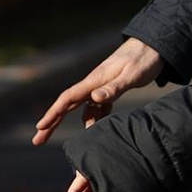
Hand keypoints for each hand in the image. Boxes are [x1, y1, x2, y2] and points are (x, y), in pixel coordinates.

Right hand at [33, 36, 163, 147]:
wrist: (154, 45)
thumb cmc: (144, 59)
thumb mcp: (132, 75)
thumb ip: (114, 88)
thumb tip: (93, 99)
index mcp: (95, 80)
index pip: (68, 98)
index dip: (53, 113)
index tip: (40, 126)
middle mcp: (94, 84)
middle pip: (67, 105)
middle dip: (51, 122)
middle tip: (37, 141)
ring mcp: (101, 88)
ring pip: (82, 109)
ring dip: (76, 124)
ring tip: (77, 146)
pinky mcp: (111, 90)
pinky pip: (98, 108)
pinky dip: (95, 119)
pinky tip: (95, 130)